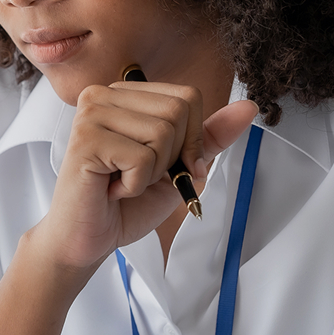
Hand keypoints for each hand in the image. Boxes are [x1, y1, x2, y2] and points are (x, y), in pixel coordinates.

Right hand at [0, 86, 255, 334]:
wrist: (88, 240)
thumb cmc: (126, 204)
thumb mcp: (178, 166)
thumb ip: (209, 136)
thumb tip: (248, 107)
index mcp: (124, 94)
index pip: (187, 97)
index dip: (191, 139)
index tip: (165, 165)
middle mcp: (103, 95)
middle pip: (178, 111)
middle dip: (173, 156)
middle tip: (138, 175)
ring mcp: (91, 114)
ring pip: (163, 133)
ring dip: (153, 172)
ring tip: (122, 182)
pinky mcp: (85, 140)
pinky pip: (142, 158)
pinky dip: (136, 185)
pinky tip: (112, 189)